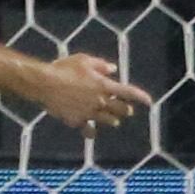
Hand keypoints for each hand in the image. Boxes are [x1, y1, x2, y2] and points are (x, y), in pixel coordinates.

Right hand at [32, 52, 150, 134]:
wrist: (45, 84)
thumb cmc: (64, 68)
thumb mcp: (84, 60)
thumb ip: (101, 65)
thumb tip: (113, 69)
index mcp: (104, 85)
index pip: (129, 92)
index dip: (141, 97)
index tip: (149, 102)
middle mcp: (100, 101)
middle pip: (121, 109)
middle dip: (125, 110)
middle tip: (127, 110)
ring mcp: (89, 113)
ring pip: (108, 121)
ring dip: (113, 120)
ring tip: (114, 121)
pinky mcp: (77, 121)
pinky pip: (88, 130)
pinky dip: (91, 132)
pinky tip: (91, 133)